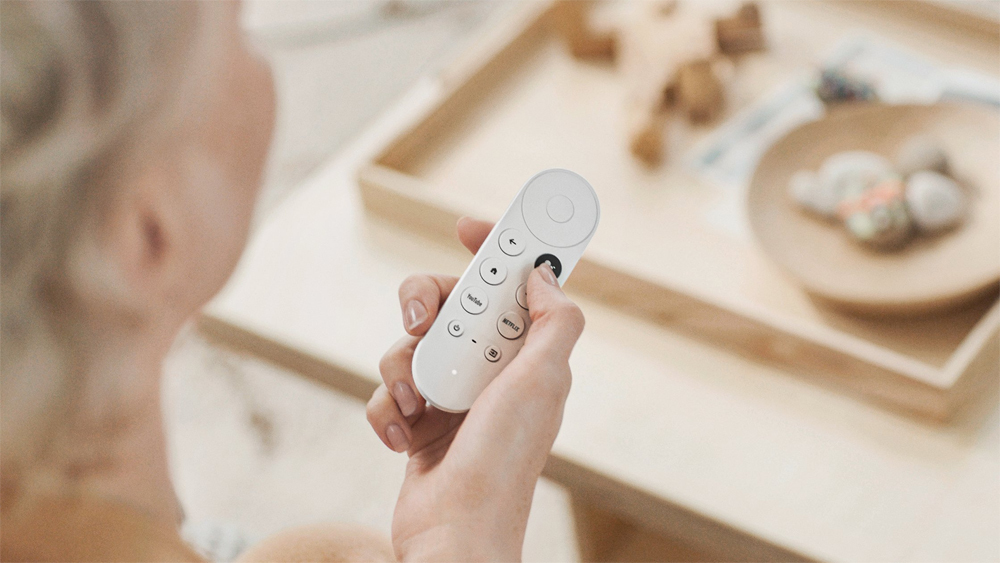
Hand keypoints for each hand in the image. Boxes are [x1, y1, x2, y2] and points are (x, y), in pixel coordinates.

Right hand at [367, 217, 584, 561]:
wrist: (456, 530)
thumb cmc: (502, 461)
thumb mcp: (544, 381)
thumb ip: (556, 321)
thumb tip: (544, 275)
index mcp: (528, 356)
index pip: (513, 287)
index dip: (494, 250)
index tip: (466, 227)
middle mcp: (490, 371)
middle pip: (447, 303)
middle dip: (425, 304)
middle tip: (421, 320)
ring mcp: (451, 395)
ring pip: (409, 345)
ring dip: (402, 371)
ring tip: (416, 405)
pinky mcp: (417, 421)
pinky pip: (387, 390)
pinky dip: (388, 410)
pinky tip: (405, 438)